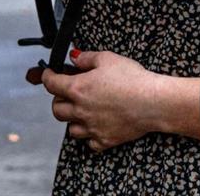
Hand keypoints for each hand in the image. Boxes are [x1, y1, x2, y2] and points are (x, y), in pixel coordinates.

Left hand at [38, 51, 164, 152]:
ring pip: (70, 129)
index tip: (48, 74)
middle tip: (66, 92)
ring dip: (72, 119)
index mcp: (78, 89)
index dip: (47, 76)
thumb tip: (75, 57)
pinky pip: (89, 142)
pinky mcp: (104, 140)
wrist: (152, 102)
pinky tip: (96, 125)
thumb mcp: (107, 58)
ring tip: (82, 110)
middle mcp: (81, 111)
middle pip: (57, 109)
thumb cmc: (132, 79)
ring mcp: (92, 128)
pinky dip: (89, 136)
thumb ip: (87, 57)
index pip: (52, 84)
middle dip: (58, 99)